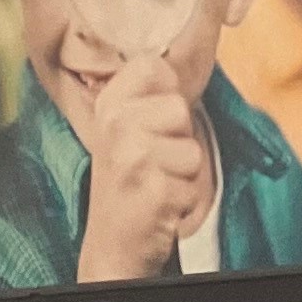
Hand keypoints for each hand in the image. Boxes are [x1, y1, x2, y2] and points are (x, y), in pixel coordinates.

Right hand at [66, 57, 212, 278]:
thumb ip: (148, 98)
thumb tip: (183, 56)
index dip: (166, 91)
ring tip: (157, 183)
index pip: (153, 66)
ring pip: (192, 150)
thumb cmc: (128, 184)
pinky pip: (194, 184)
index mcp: (108, 106)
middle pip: (179, 109)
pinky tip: (159, 204)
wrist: (112, 245)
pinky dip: (184, 199)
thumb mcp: (125, 132)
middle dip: (179, 140)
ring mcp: (132, 158)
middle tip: (153, 162)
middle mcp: (114, 126)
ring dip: (184, 173)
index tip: (152, 120)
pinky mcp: (153, 189)